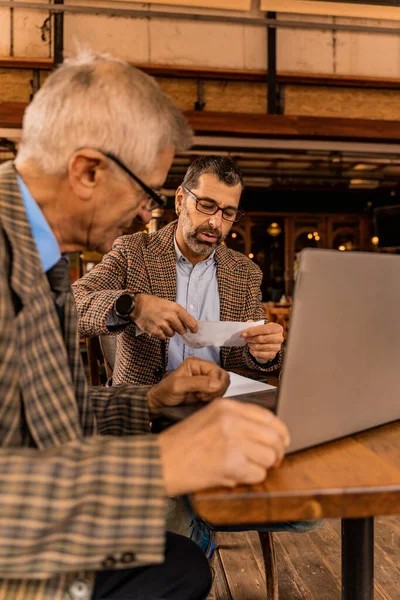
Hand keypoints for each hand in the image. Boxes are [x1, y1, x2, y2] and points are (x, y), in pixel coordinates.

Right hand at [131, 294, 197, 339]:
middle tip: (172, 324)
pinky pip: (163, 337)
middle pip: (182, 330)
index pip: (191, 322)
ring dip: (169, 331)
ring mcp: (162, 325)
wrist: (138, 306)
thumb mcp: (169, 304)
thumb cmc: (154, 303)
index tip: (194, 330)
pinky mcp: (155, 332)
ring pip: (172, 334)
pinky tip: (157, 327)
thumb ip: (179, 313)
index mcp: (176, 309)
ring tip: (162, 324)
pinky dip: (161, 334)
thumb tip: (188, 323)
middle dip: (179, 329)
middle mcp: (170, 317)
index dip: (193, 328)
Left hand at [147, 357, 229, 412]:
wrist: (160, 403)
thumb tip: (218, 384)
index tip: (203, 393)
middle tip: (203, 396)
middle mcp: (203, 369)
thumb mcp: (179, 386)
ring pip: (222, 386)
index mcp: (197, 363)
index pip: (218, 372)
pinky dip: (213, 398)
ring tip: (200, 397)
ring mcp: (206, 380)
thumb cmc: (166, 392)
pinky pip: (218, 393)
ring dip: (214, 394)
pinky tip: (202, 400)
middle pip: (223, 378)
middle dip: (216, 389)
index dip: (215, 384)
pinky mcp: (206, 390)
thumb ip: (198, 383)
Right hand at [158, 398, 289, 496]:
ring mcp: (232, 441)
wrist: (159, 461)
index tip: (283, 441)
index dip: (280, 431)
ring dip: (262, 466)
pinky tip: (235, 476)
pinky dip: (251, 478)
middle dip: (276, 452)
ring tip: (245, 468)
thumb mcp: (207, 417)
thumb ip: (235, 420)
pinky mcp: (231, 463)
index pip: (268, 416)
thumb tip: (267, 434)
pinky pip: (257, 474)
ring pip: (269, 456)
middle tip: (271, 461)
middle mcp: (231, 420)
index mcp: (226, 406)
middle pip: (274, 437)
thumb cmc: (179, 443)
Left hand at [242, 321, 282, 361]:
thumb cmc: (265, 332)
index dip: (253, 331)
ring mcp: (277, 348)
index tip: (243, 333)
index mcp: (277, 328)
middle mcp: (279, 338)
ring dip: (251, 345)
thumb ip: (254, 324)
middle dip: (251, 338)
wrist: (270, 342)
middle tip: (245, 338)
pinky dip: (253, 352)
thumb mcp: (261, 326)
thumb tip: (248, 323)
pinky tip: (251, 349)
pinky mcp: (272, 355)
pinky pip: (260, 354)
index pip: (264, 329)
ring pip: (260, 347)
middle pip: (262, 339)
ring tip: (248, 343)